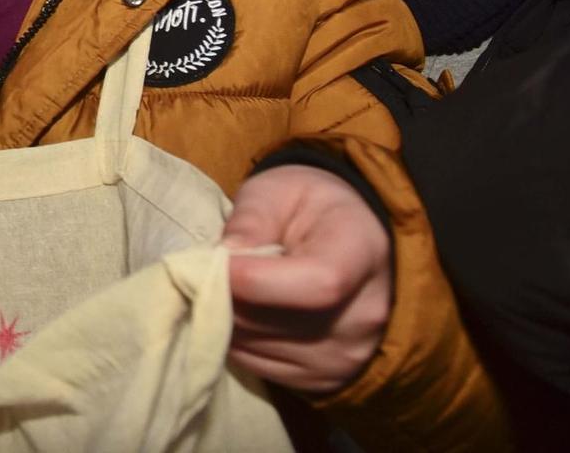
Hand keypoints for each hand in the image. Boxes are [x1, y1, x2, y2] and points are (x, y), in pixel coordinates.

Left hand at [224, 165, 391, 394]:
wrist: (351, 237)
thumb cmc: (310, 206)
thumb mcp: (279, 190)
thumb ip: (252, 218)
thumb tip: (224, 256)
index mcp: (361, 255)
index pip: (317, 285)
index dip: (256, 280)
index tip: (215, 263)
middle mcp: (365, 315)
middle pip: (277, 322)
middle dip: (226, 296)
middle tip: (203, 270)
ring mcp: (348, 354)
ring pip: (260, 348)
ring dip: (226, 319)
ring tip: (224, 286)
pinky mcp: (325, 379)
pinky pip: (261, 366)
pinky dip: (237, 340)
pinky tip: (239, 310)